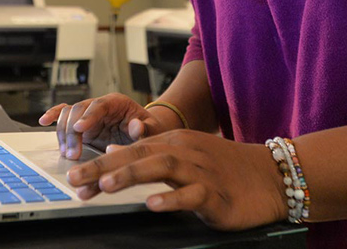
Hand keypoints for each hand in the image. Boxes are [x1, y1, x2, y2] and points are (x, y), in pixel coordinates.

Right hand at [38, 94, 172, 159]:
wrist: (143, 131)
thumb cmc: (148, 128)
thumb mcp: (153, 128)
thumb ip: (145, 128)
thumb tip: (137, 126)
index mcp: (116, 102)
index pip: (99, 105)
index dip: (88, 116)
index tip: (80, 128)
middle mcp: (98, 105)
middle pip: (78, 110)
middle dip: (72, 132)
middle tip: (73, 154)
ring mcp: (88, 114)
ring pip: (67, 115)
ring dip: (63, 134)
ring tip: (67, 154)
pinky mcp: (81, 124)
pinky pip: (63, 114)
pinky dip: (53, 116)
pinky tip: (43, 121)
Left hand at [67, 129, 287, 230]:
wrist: (271, 175)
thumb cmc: (226, 168)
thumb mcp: (186, 154)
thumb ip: (150, 153)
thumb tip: (114, 151)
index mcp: (174, 142)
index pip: (130, 149)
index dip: (100, 163)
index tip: (74, 178)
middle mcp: (184, 151)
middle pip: (138, 154)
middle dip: (103, 167)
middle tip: (76, 180)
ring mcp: (200, 171)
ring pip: (161, 167)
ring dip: (131, 174)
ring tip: (105, 185)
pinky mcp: (216, 193)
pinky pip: (191, 194)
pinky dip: (172, 198)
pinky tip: (153, 204)